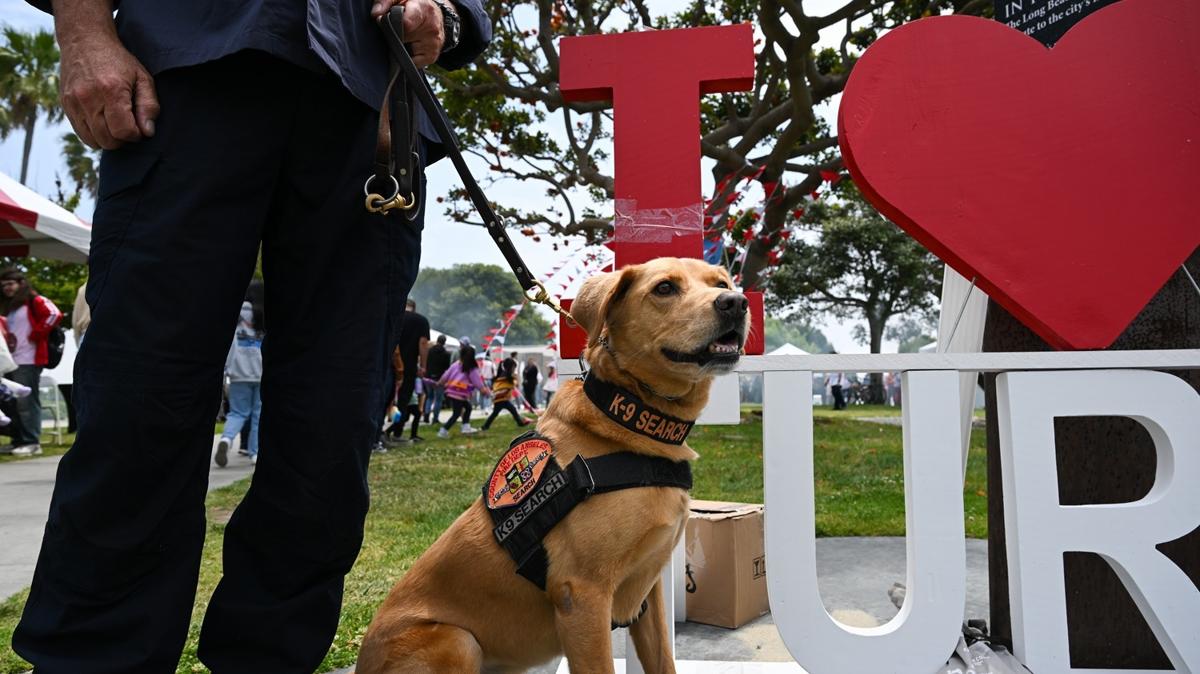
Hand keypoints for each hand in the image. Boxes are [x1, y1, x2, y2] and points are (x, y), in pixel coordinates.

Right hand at [58, 32, 158, 149]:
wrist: (85, 40)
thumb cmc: (118, 60)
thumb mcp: (142, 78)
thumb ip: (149, 106)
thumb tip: (147, 132)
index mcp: (111, 91)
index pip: (123, 131)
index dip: (135, 135)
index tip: (139, 127)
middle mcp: (88, 98)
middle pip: (108, 140)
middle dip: (123, 139)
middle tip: (129, 125)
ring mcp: (73, 102)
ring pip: (93, 141)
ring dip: (108, 139)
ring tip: (116, 124)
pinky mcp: (65, 105)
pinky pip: (81, 133)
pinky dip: (94, 134)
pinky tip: (103, 121)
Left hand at [371, 0, 452, 67]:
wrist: (433, 15)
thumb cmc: (413, 5)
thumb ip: (384, 2)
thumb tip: (376, 15)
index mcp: (423, 10)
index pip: (406, 24)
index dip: (393, 26)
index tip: (385, 22)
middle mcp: (432, 28)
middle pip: (403, 39)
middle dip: (396, 35)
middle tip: (398, 27)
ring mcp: (433, 44)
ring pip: (406, 53)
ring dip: (402, 46)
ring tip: (406, 35)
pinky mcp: (432, 56)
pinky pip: (412, 62)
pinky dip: (408, 56)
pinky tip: (410, 45)